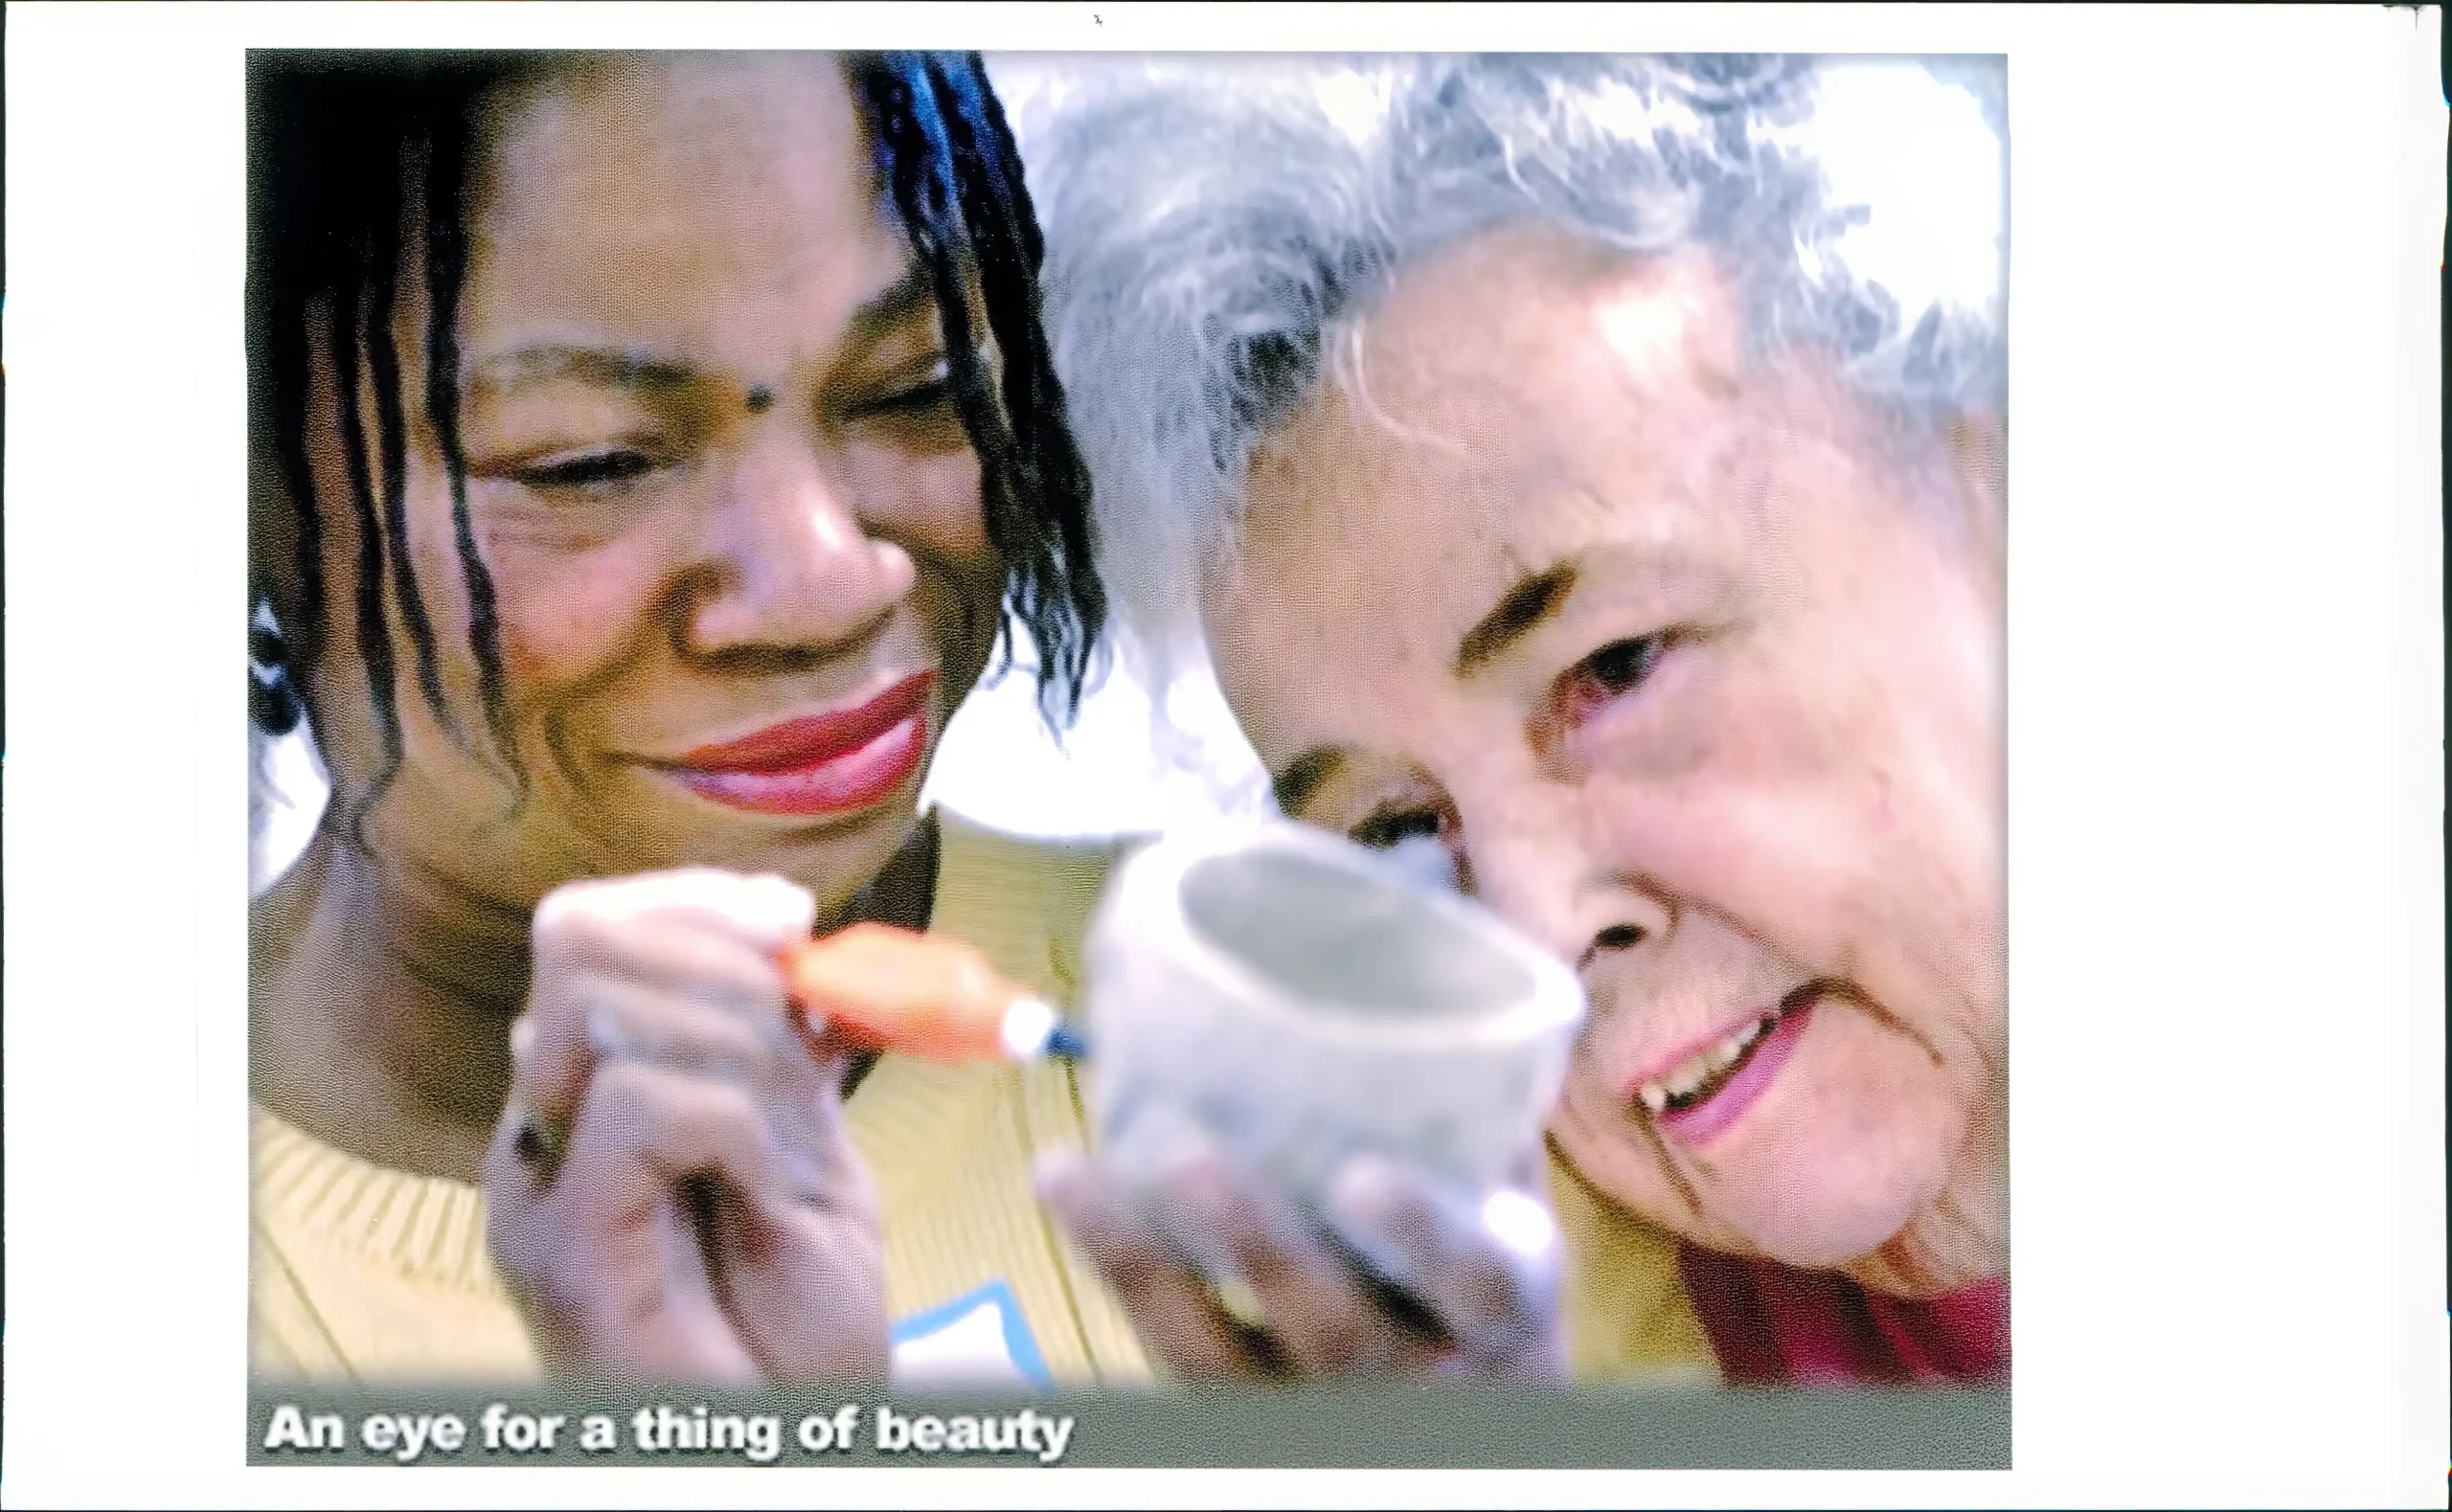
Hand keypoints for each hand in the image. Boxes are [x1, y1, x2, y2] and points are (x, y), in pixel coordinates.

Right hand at [483, 869, 887, 1383]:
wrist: (794, 1448)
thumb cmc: (799, 1333)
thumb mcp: (810, 1153)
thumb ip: (782, 1049)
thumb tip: (782, 926)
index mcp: (594, 1097)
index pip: (595, 925)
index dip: (697, 899)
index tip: (794, 922)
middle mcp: (546, 1131)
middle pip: (583, 936)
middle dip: (720, 953)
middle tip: (802, 1031)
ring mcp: (539, 1189)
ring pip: (605, 1003)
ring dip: (738, 1042)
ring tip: (786, 1133)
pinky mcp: (561, 1248)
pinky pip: (639, 1103)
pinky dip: (734, 1123)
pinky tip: (764, 1185)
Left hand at [1037, 1139, 1569, 1382]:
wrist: (1476, 1418)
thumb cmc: (1480, 1284)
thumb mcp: (1512, 1219)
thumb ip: (1482, 1128)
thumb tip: (1434, 972)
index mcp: (1499, 1308)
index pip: (1470, 1283)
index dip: (1416, 1233)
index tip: (1360, 1175)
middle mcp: (1413, 1374)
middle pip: (1331, 1329)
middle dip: (1258, 1243)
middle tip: (1193, 1163)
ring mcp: (1319, 1409)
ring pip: (1217, 1357)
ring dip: (1141, 1261)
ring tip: (1073, 1174)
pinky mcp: (1240, 1415)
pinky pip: (1169, 1352)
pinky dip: (1116, 1271)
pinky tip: (1068, 1189)